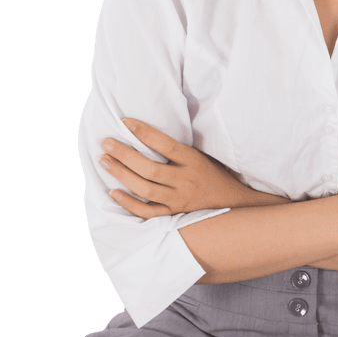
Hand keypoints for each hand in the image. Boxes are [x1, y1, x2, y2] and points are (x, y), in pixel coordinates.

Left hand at [100, 118, 253, 219]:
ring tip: (105, 161)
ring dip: (122, 175)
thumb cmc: (212, 174)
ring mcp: (179, 199)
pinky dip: (129, 203)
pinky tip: (114, 193)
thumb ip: (177, 149)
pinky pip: (148, 212)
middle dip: (124, 155)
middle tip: (106, 143)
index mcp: (193, 161)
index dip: (144, 133)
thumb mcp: (200, 155)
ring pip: (145, 189)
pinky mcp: (174, 214)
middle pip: (150, 168)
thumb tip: (145, 132)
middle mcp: (186, 181)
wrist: (232, 203)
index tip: (125, 123)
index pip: (166, 145)